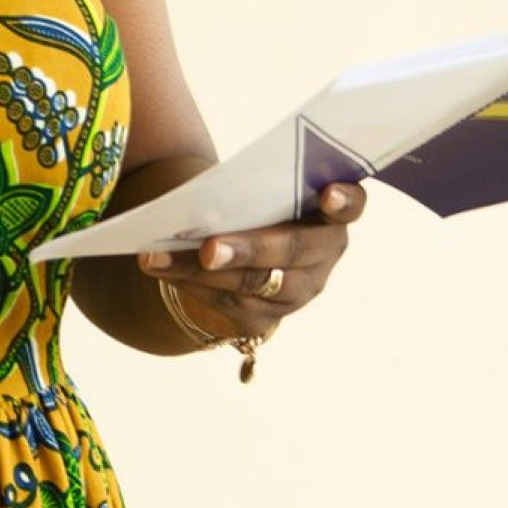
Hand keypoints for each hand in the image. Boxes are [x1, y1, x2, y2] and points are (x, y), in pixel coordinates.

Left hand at [137, 182, 366, 344]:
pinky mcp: (268, 318)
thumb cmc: (250, 208)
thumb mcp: (255, 193)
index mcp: (328, 213)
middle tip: (211, 248)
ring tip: (157, 256)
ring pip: (254, 284)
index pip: (351, 205)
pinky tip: (160, 268)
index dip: (344, 200)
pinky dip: (190, 284)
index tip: (328, 194)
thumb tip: (197, 194)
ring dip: (200, 270)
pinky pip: (229, 305)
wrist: (239, 257)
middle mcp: (323, 254)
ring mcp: (299, 290)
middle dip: (249, 249)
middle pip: (293, 251)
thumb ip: (245, 189)